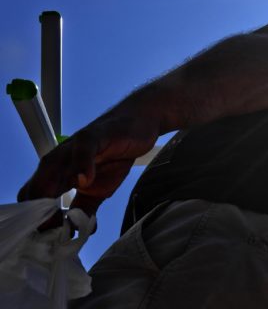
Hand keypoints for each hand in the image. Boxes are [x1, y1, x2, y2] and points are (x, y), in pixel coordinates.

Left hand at [17, 112, 159, 228]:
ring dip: (52, 198)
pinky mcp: (93, 136)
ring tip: (65, 219)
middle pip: (34, 191)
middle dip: (42, 218)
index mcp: (56, 175)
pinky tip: (87, 181)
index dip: (38, 223)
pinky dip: (81, 167)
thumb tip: (75, 232)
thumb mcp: (100, 189)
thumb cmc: (114, 154)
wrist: (137, 124)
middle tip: (58, 237)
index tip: (52, 241)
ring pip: (50, 173)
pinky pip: (82, 151)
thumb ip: (85, 208)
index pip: (33, 201)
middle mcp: (58, 162)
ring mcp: (73, 148)